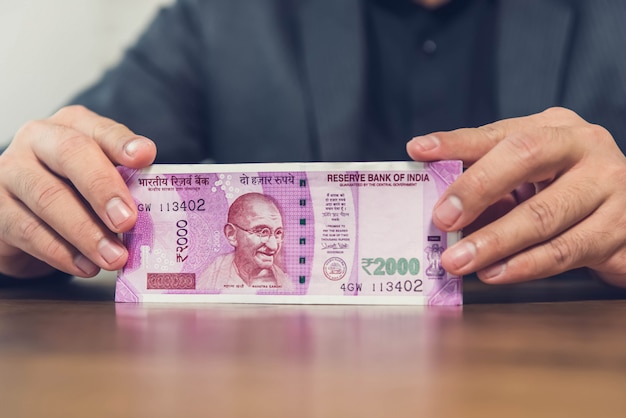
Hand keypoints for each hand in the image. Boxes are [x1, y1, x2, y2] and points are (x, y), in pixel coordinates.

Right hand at [0, 105, 155, 278]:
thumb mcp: (99, 179)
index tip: (145, 157)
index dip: (122, 143)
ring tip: (114, 256)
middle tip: (128, 220)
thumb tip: (154, 203)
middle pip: (70, 154)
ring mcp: (10, 173)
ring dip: (86, 232)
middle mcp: (37, 140)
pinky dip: (61, 253)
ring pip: (48, 197)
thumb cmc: (71, 191)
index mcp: (71, 126)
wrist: (22, 216)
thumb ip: (124, 181)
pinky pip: (28, 230)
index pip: (99, 129)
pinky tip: (86, 266)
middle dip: (103, 188)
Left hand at [407, 107, 625, 287]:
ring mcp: (609, 185)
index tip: (419, 150)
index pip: (498, 132)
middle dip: (476, 188)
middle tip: (442, 218)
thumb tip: (440, 209)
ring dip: (494, 241)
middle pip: (525, 157)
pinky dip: (525, 265)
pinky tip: (495, 273)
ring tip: (459, 260)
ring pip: (543, 213)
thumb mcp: (530, 179)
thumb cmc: (567, 192)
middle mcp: (584, 147)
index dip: (456, 143)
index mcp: (554, 128)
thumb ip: (490, 187)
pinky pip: (565, 250)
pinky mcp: (620, 229)